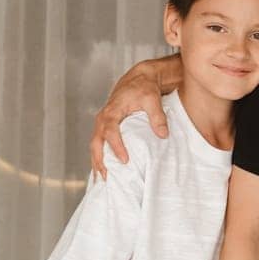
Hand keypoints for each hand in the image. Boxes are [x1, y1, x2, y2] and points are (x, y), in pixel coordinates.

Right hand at [88, 59, 172, 174]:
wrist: (139, 79)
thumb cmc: (144, 87)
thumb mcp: (152, 99)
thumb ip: (157, 116)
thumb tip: (163, 135)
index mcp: (112, 111)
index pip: (110, 131)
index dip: (116, 146)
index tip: (124, 160)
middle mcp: (103, 118)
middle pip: (96, 142)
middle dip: (100, 160)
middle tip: (108, 177)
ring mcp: (103, 124)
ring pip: (95, 146)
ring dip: (98, 162)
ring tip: (104, 180)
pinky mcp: (107, 128)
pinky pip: (100, 145)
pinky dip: (100, 158)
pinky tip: (104, 171)